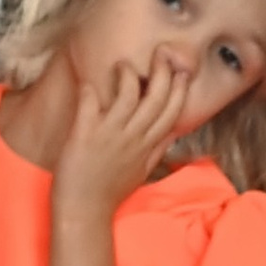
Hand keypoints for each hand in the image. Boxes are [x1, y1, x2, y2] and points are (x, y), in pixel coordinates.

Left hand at [54, 52, 193, 215]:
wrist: (83, 212)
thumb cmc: (110, 192)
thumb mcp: (142, 171)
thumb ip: (157, 149)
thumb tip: (173, 134)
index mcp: (148, 145)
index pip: (173, 110)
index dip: (180, 87)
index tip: (183, 69)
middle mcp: (133, 137)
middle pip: (158, 97)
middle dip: (163, 70)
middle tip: (161, 52)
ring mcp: (110, 135)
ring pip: (128, 94)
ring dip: (127, 74)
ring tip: (122, 65)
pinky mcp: (85, 135)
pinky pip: (90, 103)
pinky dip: (90, 89)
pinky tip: (88, 82)